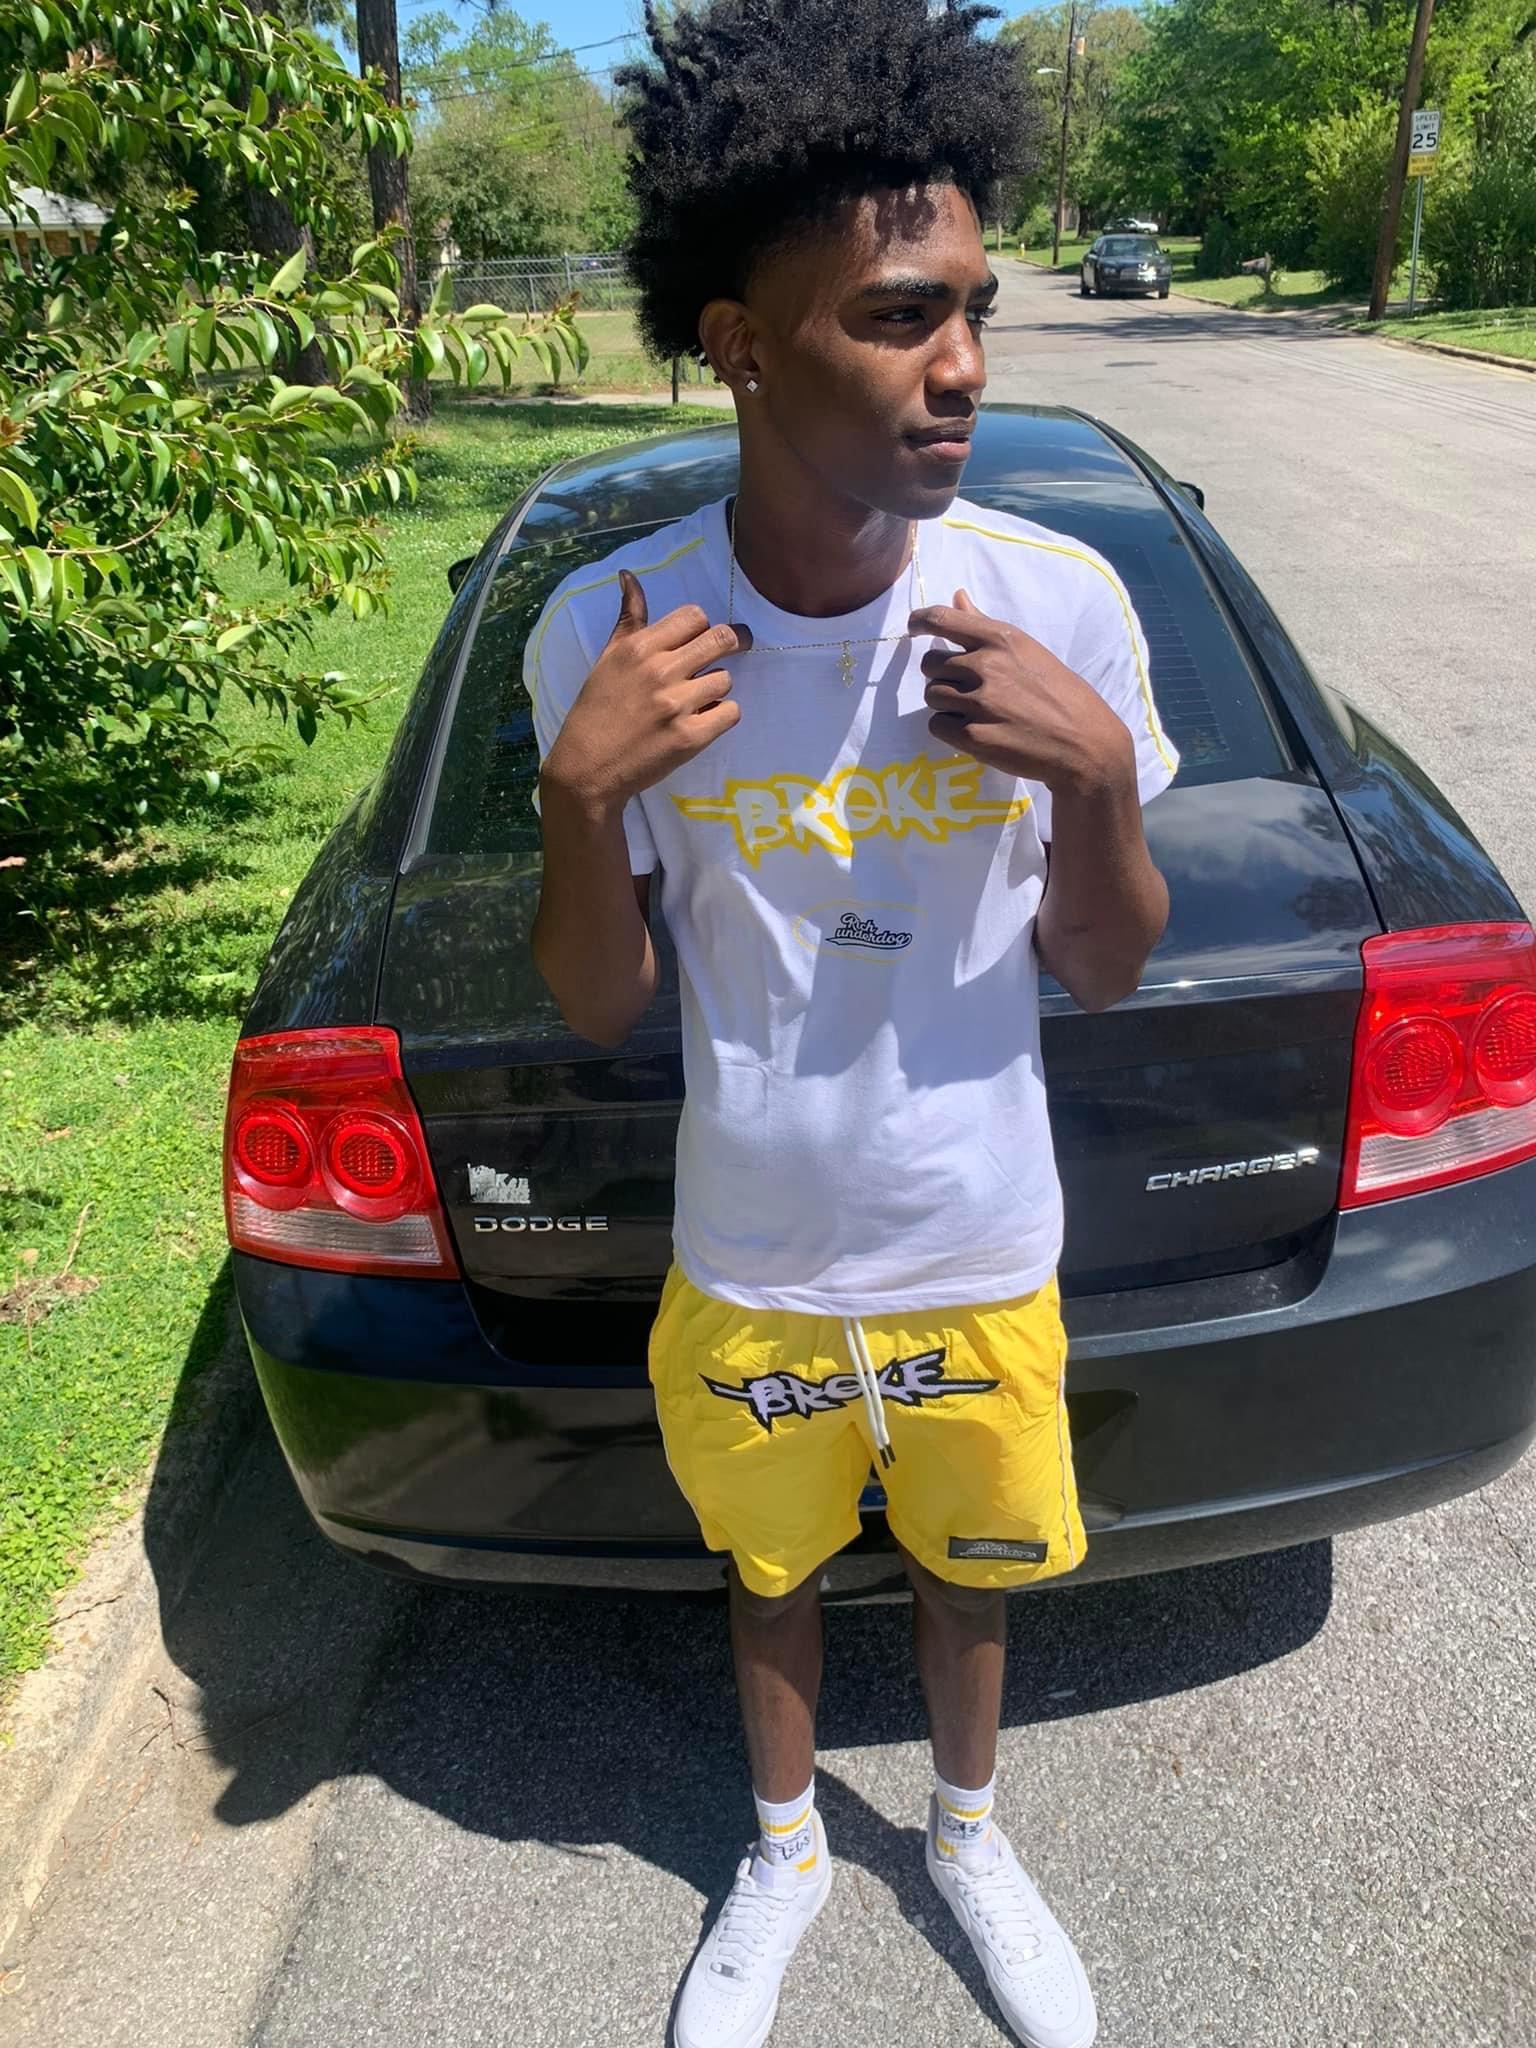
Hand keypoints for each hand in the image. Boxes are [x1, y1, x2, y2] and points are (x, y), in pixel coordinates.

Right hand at [542, 570, 748, 809]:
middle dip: (733, 643)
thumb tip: (627, 575)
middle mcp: (660, 671)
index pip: (694, 616)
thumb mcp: (608, 658)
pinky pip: (730, 713)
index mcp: (640, 647)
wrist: (587, 768)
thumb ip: (628, 618)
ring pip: (726, 679)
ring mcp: (677, 705)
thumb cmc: (596, 710)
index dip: (701, 626)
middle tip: (732, 650)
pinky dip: (721, 717)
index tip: (699, 639)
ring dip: (717, 688)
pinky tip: (701, 721)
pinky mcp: (690, 737)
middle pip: (722, 639)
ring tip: (696, 700)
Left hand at [910, 588, 1133, 796]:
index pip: (942, 619)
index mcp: (1001, 639)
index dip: (920, 621)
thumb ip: (984, 626)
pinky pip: (937, 726)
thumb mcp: (1028, 650)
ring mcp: (979, 703)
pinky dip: (950, 730)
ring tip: (977, 711)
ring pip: (931, 696)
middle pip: (930, 665)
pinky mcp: (974, 737)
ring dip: (946, 704)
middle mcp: (986, 666)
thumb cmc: (1060, 693)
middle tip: (968, 689)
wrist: (1085, 744)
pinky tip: (977, 730)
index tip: (914, 628)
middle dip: (941, 676)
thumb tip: (958, 596)